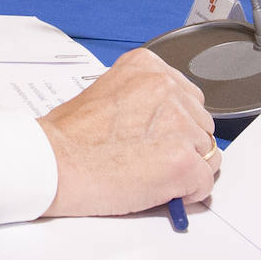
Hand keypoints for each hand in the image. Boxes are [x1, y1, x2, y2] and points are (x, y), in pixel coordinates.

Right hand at [39, 48, 218, 216]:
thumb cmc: (69, 135)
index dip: (172, 122)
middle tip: (147, 156)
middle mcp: (167, 88)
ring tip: (146, 171)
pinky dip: (185, 193)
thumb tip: (162, 121)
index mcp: (148, 66)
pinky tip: (156, 188)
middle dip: (181, 144)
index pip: (188, 98)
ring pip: (207, 155)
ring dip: (184, 168)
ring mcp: (179, 124)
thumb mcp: (105, 90)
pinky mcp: (184, 161)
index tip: (153, 134)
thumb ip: (141, 97)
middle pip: (201, 124)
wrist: (53, 162)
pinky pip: (204, 184)